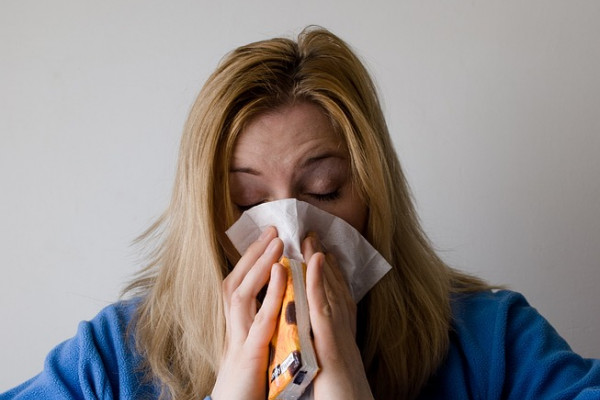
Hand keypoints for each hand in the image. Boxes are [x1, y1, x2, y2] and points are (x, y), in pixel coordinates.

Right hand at [212, 227, 286, 399]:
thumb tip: (270, 301)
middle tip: (272, 228)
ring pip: (242, 293)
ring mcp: (237, 339)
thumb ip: (257, 323)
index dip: (250, 260)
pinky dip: (271, 293)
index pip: (238, 284)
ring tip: (276, 241)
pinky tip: (283, 273)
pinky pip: (260, 319)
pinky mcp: (249, 354)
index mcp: (234, 325)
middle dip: (253, 253)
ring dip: (258, 265)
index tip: (267, 238)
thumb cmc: (246, 382)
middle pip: (236, 281)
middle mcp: (231, 327)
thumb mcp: (251, 347)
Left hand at [302, 233, 374, 399]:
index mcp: (340, 333)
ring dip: (320, 261)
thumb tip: (319, 334)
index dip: (328, 273)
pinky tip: (316, 260)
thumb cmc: (341, 392)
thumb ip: (327, 343)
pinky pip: (323, 305)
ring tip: (311, 237)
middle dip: (323, 260)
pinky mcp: (331, 341)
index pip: (334, 296)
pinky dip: (320, 280)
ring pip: (330, 289)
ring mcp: (338, 332)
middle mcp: (343, 328)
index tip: (320, 251)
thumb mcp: (333, 361)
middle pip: (334, 287)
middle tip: (314, 235)